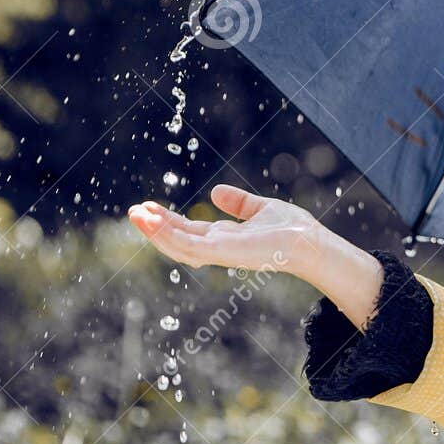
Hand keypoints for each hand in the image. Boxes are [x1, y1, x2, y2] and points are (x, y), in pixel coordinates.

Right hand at [128, 184, 317, 275]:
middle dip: (154, 226)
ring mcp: (219, 252)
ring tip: (135, 215)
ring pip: (177, 245)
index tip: (148, 207)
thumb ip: (239, 203)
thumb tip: (216, 192)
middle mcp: (218, 247)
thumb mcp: (260, 209)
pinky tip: (153, 222)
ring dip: (155, 231)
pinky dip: (169, 235)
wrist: (310, 242)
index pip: (188, 230)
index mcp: (224, 237)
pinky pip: (189, 245)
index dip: (167, 220)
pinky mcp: (223, 252)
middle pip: (178, 238)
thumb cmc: (293, 229)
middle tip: (133, 211)